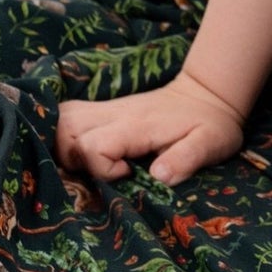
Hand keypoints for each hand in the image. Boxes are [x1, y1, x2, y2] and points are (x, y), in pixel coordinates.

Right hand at [55, 69, 246, 186]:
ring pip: (61, 120)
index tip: (127, 175)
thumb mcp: (210, 143)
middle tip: (100, 171)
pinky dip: (61, 133)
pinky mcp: (104, 111)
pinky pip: (67, 116)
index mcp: (137, 125)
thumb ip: (186, 158)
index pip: (92, 145)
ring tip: (87, 164)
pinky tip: (78, 151)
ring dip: (62, 145)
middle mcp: (114, 113)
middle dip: (70, 158)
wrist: (208, 95)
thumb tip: (158, 176)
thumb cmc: (211, 124)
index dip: (101, 169)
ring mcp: (106, 109)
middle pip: (65, 130)